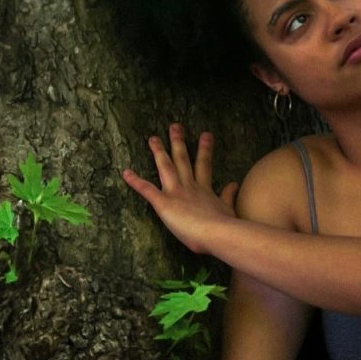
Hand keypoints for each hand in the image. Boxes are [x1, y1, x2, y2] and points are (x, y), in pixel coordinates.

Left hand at [122, 123, 238, 254]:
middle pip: (182, 159)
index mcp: (204, 190)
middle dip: (178, 142)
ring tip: (152, 138)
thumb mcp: (229, 209)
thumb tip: (234, 183)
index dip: (204, 150)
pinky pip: (146, 189)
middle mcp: (189, 186)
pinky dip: (135, 181)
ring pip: (165, 167)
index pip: (203, 165)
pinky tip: (125, 172)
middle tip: (175, 126)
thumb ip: (228, 195)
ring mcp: (176, 192)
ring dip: (158, 152)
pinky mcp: (164, 202)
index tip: (205, 134)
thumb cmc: (225, 228)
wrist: (218, 234)